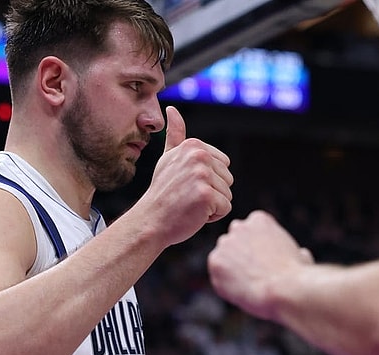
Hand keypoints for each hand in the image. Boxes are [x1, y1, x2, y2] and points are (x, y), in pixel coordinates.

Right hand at [136, 106, 232, 245]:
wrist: (150, 221)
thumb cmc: (161, 193)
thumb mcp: (168, 159)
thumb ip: (175, 135)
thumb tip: (172, 109)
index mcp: (193, 145)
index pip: (223, 165)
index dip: (208, 180)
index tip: (186, 184)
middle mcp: (199, 156)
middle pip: (228, 180)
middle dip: (212, 193)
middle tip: (187, 197)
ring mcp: (202, 175)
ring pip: (227, 195)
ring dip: (212, 205)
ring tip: (189, 205)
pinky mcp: (206, 195)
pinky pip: (225, 208)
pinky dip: (212, 216)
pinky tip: (193, 214)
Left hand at [207, 210, 312, 319]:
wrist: (283, 288)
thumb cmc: (296, 275)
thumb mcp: (300, 256)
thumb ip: (293, 251)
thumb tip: (302, 254)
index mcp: (259, 220)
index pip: (250, 230)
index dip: (256, 249)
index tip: (264, 262)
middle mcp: (239, 227)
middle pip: (233, 241)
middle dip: (240, 255)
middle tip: (253, 273)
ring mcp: (224, 244)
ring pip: (223, 258)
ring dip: (231, 269)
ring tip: (249, 284)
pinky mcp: (215, 262)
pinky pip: (217, 276)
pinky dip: (226, 285)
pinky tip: (241, 290)